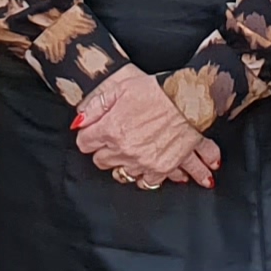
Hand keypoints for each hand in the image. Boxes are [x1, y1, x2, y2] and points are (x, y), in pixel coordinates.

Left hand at [73, 67, 216, 189]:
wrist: (190, 100)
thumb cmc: (158, 91)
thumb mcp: (121, 88)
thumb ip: (96, 106)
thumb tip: (80, 121)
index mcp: (111, 129)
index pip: (85, 143)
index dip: (89, 136)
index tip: (95, 133)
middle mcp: (125, 150)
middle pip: (102, 161)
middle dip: (105, 151)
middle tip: (115, 140)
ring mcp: (143, 162)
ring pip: (123, 174)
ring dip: (127, 164)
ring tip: (135, 153)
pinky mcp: (163, 168)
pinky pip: (148, 182)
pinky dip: (149, 177)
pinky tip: (151, 170)